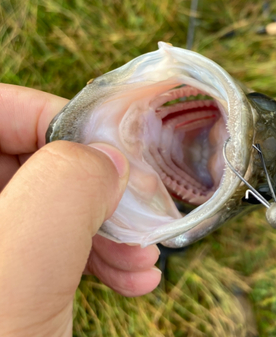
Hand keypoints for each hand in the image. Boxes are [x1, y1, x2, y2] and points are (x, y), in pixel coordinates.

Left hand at [0, 84, 160, 336]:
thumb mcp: (19, 270)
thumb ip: (64, 186)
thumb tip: (105, 158)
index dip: (52, 118)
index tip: (107, 149)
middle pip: (22, 157)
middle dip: (88, 182)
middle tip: (134, 211)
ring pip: (40, 203)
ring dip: (97, 223)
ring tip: (141, 257)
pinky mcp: (2, 278)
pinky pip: (42, 244)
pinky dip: (87, 254)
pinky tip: (127, 277)